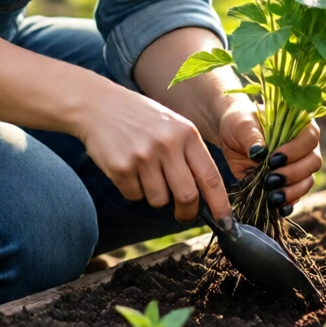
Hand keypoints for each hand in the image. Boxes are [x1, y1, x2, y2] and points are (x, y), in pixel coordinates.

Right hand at [75, 82, 232, 226]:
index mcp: (186, 133)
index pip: (210, 177)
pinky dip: (133, 189)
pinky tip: (128, 168)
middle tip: (183, 213)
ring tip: (146, 173)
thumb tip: (205, 196)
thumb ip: (189, 154)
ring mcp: (143, 156)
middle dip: (187, 212)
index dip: (220, 205)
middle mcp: (167, 144)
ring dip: (155, 196)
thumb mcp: (172, 125)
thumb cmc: (140, 118)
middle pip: (187, 196)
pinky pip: (134, 196)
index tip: (226, 222)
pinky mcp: (121, 167)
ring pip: (159, 200)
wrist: (99, 104)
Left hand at [218, 102, 321, 210]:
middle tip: (270, 179)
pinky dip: (288, 202)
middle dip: (293, 174)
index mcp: (299, 125)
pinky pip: (296, 195)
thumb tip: (258, 152)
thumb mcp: (243, 125)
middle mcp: (304, 146)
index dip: (295, 150)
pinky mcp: (288, 183)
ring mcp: (298, 166)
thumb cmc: (240, 123)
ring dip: (291, 191)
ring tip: (272, 197)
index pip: (309, 138)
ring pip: (307, 181)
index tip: (273, 158)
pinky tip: (277, 208)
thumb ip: (252, 136)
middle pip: (313, 162)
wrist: (231, 135)